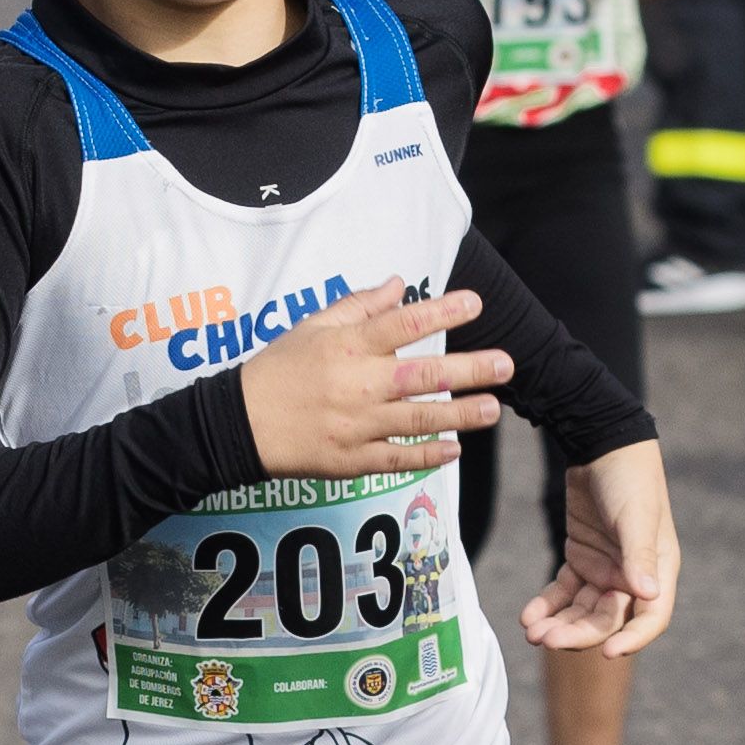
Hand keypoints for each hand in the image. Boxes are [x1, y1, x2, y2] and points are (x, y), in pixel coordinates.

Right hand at [237, 281, 509, 480]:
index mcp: (346, 347)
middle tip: (505, 364)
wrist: (239, 423)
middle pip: (421, 375)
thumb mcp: (311, 326)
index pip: (401, 324)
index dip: (440, 311)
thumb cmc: (278, 369)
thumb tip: (399, 284)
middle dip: (467, 369)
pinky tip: (454, 448)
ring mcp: (355, 425)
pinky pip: (396, 457)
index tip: (474, 304)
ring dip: (459, 414)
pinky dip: (427, 454)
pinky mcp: (350, 460)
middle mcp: (356, 385)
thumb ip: (358, 305)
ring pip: (417, 419)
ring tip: (493, 408)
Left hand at [523, 438, 677, 656]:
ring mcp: (605, 571)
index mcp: (658, 571)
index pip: (650, 619)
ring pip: (582, 611)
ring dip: (558, 624)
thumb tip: (649, 595)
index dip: (632, 639)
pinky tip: (528, 616)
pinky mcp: (580, 560)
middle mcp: (632, 578)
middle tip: (546, 640)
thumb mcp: (636, 517)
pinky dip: (546, 605)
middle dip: (579, 633)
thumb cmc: (630, 479)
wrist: (601, 444)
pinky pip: (563, 592)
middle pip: (608, 620)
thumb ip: (639, 556)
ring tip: (531, 632)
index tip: (608, 653)